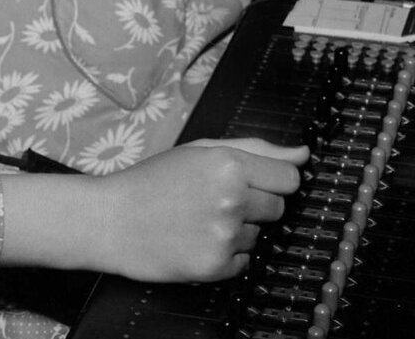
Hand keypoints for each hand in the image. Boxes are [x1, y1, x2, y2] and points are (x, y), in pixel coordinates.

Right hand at [91, 138, 306, 281]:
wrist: (111, 219)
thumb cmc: (154, 181)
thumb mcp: (202, 150)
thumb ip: (258, 149)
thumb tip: (304, 154)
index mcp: (230, 163)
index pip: (289, 179)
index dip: (273, 181)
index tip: (255, 182)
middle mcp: (232, 198)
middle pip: (277, 207)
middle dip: (255, 204)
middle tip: (216, 200)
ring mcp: (225, 234)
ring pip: (259, 235)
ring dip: (238, 230)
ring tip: (199, 219)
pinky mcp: (215, 265)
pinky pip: (243, 261)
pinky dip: (226, 255)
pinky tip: (197, 240)